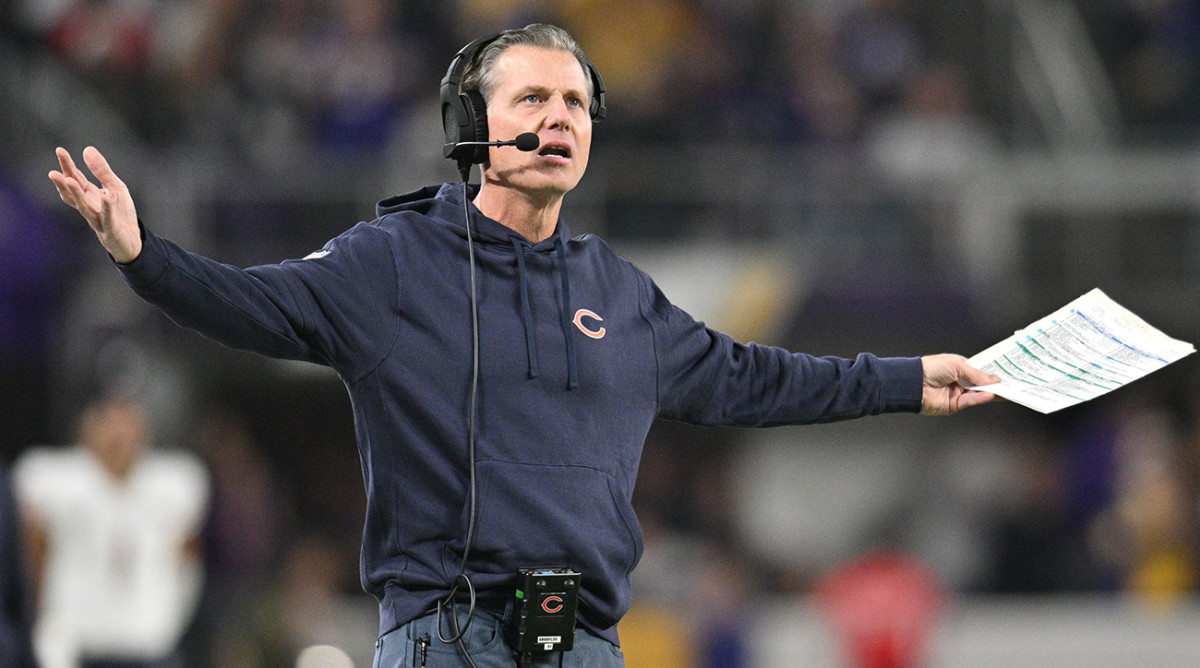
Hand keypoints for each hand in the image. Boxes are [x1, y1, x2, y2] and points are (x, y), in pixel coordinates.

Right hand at [49, 146, 141, 262]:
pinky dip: (106, 208)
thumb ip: (102, 171)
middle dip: (64, 182)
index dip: (68, 165)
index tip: (59, 151)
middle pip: (74, 193)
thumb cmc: (121, 213)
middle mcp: (89, 207)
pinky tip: (106, 197)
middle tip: (53, 172)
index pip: (75, 178)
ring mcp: (98, 219)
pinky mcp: (110, 230)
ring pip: (84, 207)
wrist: (132, 241)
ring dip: (76, 194)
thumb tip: (87, 149)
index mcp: (89, 195)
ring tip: (69, 181)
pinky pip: (108, 218)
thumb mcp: (115, 187)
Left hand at [920, 354, 998, 415]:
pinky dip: (981, 398)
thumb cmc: (930, 368)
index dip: (991, 373)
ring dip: (991, 392)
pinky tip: (990, 394)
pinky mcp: (954, 405)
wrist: (914, 383)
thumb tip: (993, 379)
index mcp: (959, 368)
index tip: (1005, 373)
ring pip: (978, 394)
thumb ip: (976, 374)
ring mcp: (957, 393)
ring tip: (1005, 390)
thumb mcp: (956, 365)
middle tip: (1011, 383)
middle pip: (981, 384)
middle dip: (994, 384)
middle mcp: (959, 381)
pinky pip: (970, 401)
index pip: (979, 371)